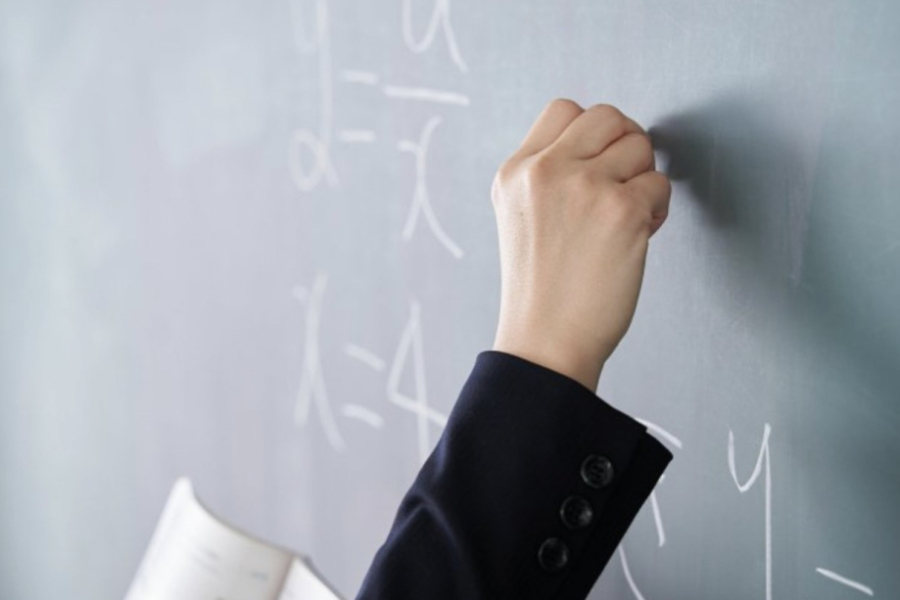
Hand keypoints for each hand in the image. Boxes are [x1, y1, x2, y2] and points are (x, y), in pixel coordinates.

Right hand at [491, 99, 670, 391]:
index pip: (564, 110)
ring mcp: (584, 186)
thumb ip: (547, 174)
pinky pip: (660, 186)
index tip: (598, 165)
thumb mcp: (519, 216)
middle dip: (625, 146)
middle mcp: (546, 171)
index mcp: (515, 171)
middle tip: (622, 185)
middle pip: (608, 117)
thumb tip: (603, 145)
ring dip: (643, 180)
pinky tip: (635, 238)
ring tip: (624, 220)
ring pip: (640, 147)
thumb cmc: (539, 288)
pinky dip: (657, 211)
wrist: (545, 341)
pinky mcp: (621, 210)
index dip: (592, 134)